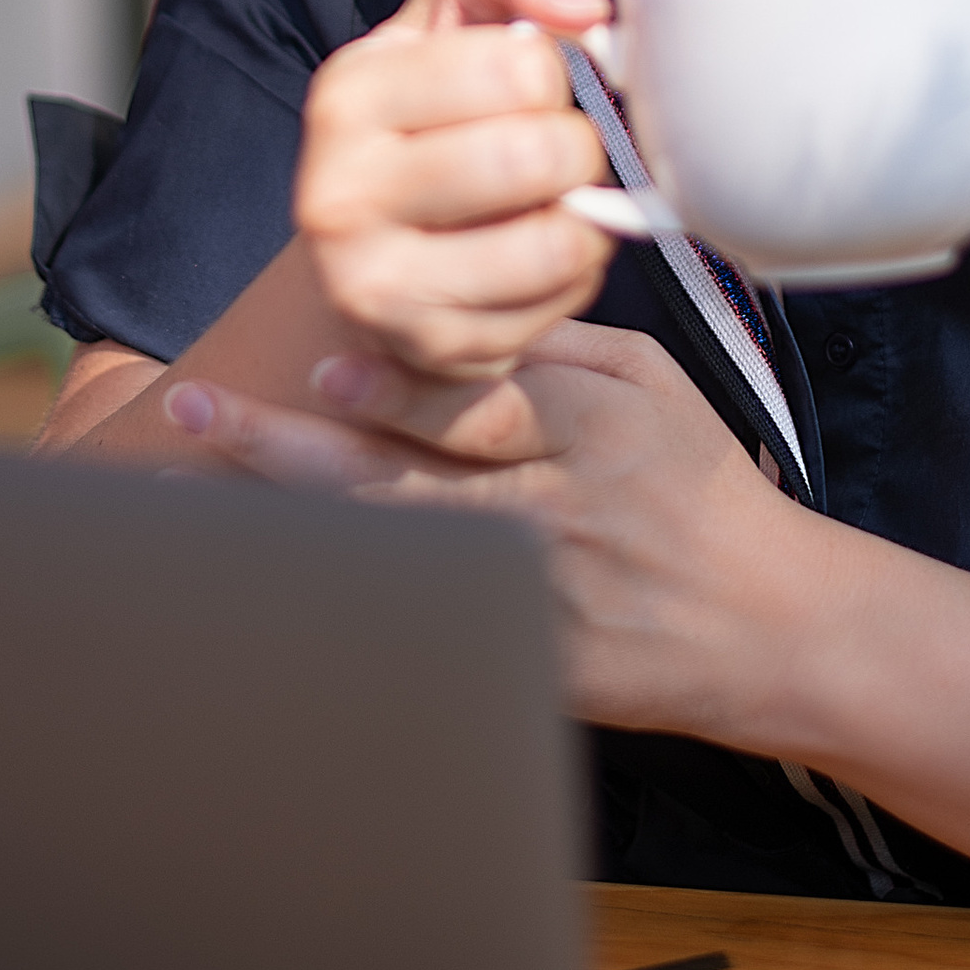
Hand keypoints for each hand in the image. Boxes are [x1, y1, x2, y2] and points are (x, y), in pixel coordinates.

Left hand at [164, 320, 818, 741]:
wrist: (771, 625)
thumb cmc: (703, 487)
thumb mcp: (653, 390)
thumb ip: (557, 348)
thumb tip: (460, 308)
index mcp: (592, 429)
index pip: (481, 400)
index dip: (399, 387)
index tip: (321, 365)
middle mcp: (555, 510)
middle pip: (407, 477)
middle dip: (294, 444)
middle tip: (198, 410)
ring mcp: (534, 595)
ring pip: (395, 548)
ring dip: (292, 513)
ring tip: (198, 483)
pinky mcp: (526, 661)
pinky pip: (424, 623)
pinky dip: (345, 595)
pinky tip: (267, 575)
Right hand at [293, 0, 616, 382]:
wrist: (387, 235)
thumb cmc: (446, 100)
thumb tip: (577, 6)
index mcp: (349, 91)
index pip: (521, 66)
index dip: (559, 70)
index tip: (533, 84)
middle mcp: (336, 192)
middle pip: (538, 155)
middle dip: (579, 147)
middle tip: (556, 149)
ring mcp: (372, 284)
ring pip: (554, 242)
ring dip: (586, 218)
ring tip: (553, 200)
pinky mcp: (426, 349)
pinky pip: (556, 308)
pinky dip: (573, 278)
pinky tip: (536, 256)